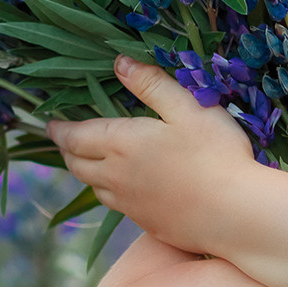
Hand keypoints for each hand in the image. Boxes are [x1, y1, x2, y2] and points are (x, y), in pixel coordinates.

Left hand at [43, 55, 260, 256]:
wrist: (236, 214)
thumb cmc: (216, 154)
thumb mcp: (187, 107)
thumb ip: (151, 83)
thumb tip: (119, 62)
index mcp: (121, 144)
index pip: (74, 137)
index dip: (59, 130)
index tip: (50, 124)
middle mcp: (116, 177)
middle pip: (76, 165)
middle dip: (67, 150)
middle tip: (66, 141)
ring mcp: (131, 205)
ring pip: (95, 188)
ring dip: (88, 173)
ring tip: (92, 161)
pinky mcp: (148, 224)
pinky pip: (118, 207)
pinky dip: (111, 193)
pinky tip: (127, 188)